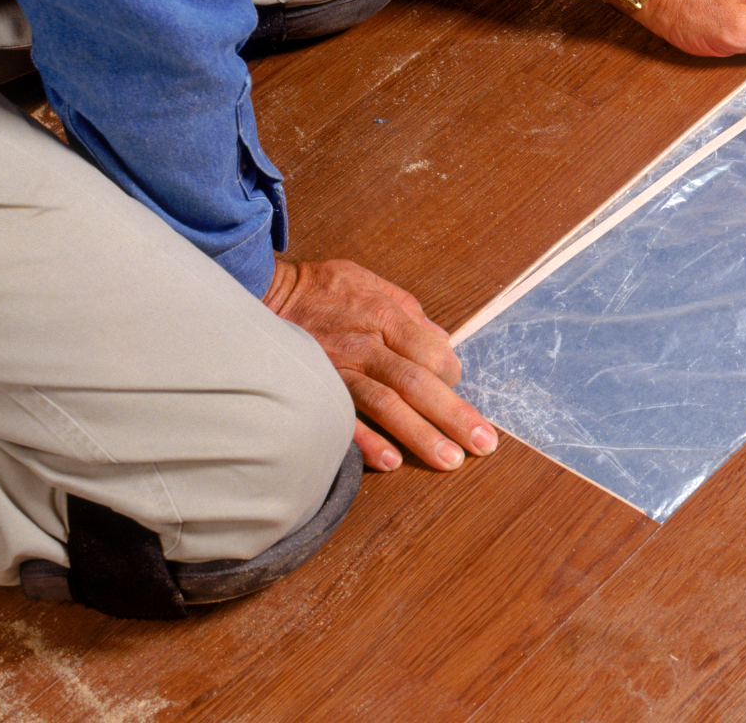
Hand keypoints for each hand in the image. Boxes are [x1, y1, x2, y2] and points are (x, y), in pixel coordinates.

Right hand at [263, 257, 496, 471]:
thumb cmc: (321, 290)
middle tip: (483, 446)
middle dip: (455, 417)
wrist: (262, 294)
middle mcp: (365, 345)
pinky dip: (366, 442)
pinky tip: (390, 462)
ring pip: (387, 406)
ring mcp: (338, 370)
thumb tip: (443, 340)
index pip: (432, 352)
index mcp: (384, 316)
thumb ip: (409, 311)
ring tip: (449, 460)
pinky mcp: (315, 388)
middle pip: (418, 384)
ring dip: (421, 437)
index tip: (457, 388)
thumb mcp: (370, 283)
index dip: (452, 375)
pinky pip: (342, 419)